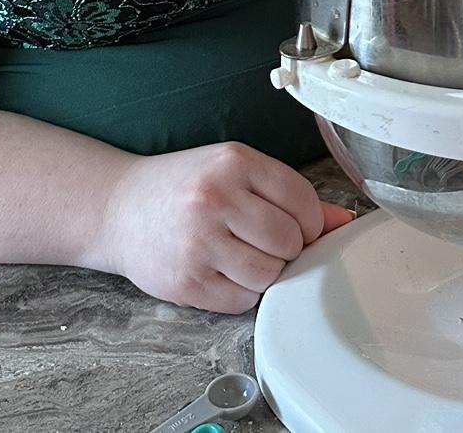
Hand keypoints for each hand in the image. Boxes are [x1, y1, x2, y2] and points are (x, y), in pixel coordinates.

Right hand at [98, 142, 355, 313]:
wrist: (118, 208)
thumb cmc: (184, 186)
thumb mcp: (234, 171)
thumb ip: (288, 194)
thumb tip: (343, 222)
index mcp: (234, 162)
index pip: (302, 200)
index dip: (310, 220)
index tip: (296, 224)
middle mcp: (216, 199)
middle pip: (289, 241)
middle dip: (287, 247)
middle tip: (266, 240)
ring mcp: (199, 242)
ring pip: (269, 275)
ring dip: (266, 271)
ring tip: (243, 254)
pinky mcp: (187, 281)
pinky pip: (243, 300)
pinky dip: (243, 291)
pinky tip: (224, 270)